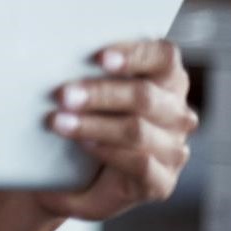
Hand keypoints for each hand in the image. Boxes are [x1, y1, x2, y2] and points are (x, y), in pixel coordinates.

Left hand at [30, 38, 200, 220]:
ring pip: (137, 130)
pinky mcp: (162, 181)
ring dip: (94, 124)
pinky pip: (140, 164)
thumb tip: (56, 50)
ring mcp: (172, 149)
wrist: (72, 178)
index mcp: (164, 80)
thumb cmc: (84, 121)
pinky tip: (85, 145)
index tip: (99, 58)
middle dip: (100, 93)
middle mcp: (175, 113)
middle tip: (63, 95)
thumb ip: (86, 70)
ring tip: (60, 121)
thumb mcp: (87, 92)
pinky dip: (108, 151)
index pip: (164, 58)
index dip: (135, 54)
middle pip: (145, 95)